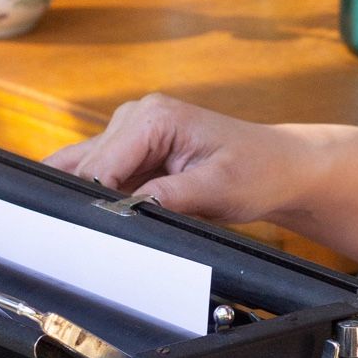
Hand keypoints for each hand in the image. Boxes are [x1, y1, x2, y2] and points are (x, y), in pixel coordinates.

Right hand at [45, 95, 308, 223]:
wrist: (278, 167)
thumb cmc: (257, 171)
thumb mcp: (218, 189)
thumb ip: (170, 196)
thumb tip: (128, 209)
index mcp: (154, 117)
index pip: (99, 165)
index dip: (93, 202)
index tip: (94, 234)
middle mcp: (134, 117)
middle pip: (82, 168)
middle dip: (86, 203)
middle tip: (91, 240)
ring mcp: (129, 134)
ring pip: (80, 171)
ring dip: (85, 200)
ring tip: (93, 232)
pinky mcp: (130, 153)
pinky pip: (95, 176)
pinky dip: (93, 198)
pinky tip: (100, 220)